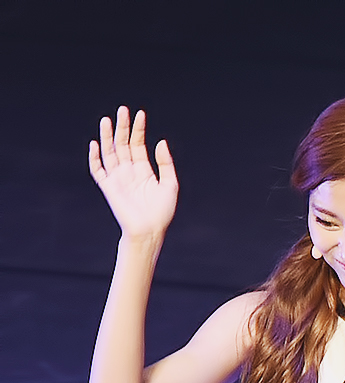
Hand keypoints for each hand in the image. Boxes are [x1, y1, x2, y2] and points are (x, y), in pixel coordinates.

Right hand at [88, 107, 177, 239]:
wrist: (149, 231)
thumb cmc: (162, 213)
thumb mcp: (170, 185)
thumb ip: (166, 163)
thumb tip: (161, 141)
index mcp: (143, 170)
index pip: (138, 144)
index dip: (139, 129)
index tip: (140, 114)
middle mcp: (129, 171)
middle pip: (123, 144)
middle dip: (122, 127)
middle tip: (123, 110)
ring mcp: (117, 178)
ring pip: (109, 152)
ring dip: (107, 136)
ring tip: (107, 120)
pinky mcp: (108, 188)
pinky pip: (98, 170)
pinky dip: (95, 157)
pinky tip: (95, 144)